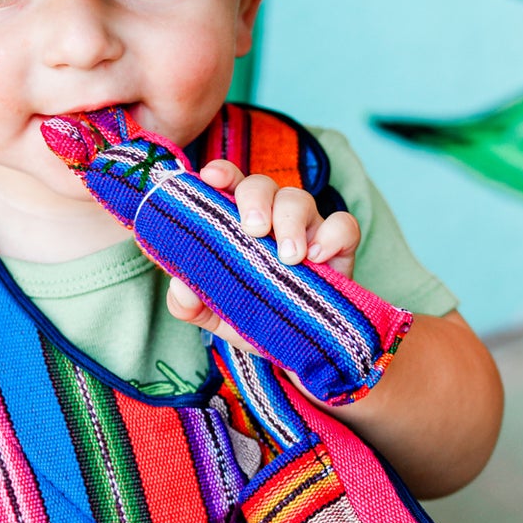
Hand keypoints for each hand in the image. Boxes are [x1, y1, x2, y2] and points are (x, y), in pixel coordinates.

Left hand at [165, 158, 361, 348]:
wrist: (289, 349)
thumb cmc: (249, 316)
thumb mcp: (212, 314)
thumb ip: (187, 303)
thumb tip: (179, 286)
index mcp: (235, 222)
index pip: (228, 184)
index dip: (221, 173)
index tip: (211, 177)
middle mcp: (270, 217)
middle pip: (262, 185)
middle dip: (255, 200)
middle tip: (252, 229)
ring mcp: (306, 228)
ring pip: (299, 199)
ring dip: (290, 222)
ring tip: (288, 257)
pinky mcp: (339, 247)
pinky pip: (344, 225)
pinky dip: (332, 235)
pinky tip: (318, 258)